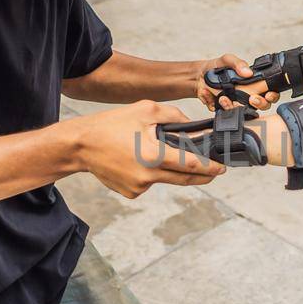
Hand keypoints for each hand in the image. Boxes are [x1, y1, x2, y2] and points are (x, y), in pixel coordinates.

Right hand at [71, 101, 224, 198]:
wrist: (80, 145)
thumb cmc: (112, 124)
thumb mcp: (145, 109)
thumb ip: (174, 116)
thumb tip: (193, 126)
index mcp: (153, 155)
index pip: (191, 165)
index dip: (210, 168)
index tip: (222, 168)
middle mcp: (148, 176)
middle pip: (184, 179)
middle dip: (202, 175)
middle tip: (214, 171)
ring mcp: (139, 187)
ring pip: (166, 179)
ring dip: (172, 170)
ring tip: (162, 153)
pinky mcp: (131, 193)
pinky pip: (150, 184)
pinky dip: (152, 174)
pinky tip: (138, 161)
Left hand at [197, 53, 277, 110]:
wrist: (198, 76)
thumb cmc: (216, 67)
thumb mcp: (227, 60)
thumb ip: (238, 63)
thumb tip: (248, 72)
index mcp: (253, 84)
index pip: (269, 92)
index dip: (272, 96)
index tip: (268, 94)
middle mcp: (247, 96)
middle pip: (262, 106)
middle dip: (260, 104)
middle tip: (252, 99)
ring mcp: (237, 104)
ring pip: (243, 113)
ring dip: (233, 106)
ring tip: (223, 98)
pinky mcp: (224, 110)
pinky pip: (223, 113)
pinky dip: (215, 104)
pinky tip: (208, 95)